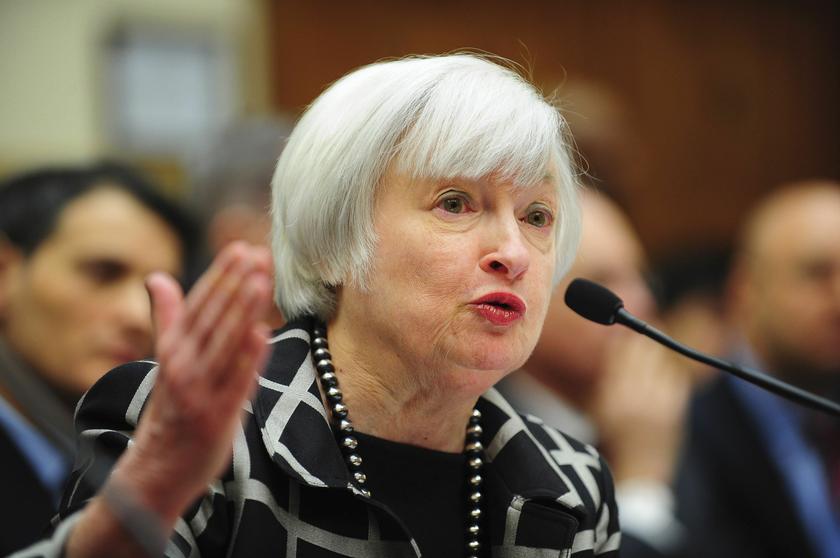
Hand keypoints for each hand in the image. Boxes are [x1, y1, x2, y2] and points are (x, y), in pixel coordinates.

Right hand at [110, 242, 272, 523]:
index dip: (220, 276)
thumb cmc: (168, 410)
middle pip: (213, 318)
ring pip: (224, 344)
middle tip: (256, 253)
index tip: (240, 248)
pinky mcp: (216, 417)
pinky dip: (247, 359)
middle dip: (236, 284)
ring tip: (260, 281)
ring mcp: (199, 392)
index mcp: (172, 349)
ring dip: (242, 311)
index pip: (199, 304)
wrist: (155, 472)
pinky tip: (263, 334)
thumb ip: (168, 319)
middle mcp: (183, 366)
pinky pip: (235, 384)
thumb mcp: (165, 362)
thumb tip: (156, 277)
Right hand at [588, 331, 692, 483]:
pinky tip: (665, 371)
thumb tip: (617, 348)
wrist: (637, 472)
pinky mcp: (675, 411)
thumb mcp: (598, 410)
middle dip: (643, 339)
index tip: (624, 330)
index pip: (620, 356)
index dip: (623, 339)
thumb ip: (607, 380)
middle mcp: (634, 399)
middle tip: (643, 330)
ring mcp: (658, 405)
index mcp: (610, 398)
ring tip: (653, 347)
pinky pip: (677, 380)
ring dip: (657, 353)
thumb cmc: (612, 442)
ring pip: (661, 363)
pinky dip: (671, 372)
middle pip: (643, 354)